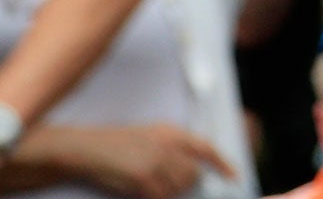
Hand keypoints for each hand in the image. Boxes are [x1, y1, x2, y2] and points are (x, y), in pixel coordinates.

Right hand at [60, 123, 236, 198]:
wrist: (89, 148)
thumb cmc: (117, 143)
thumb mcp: (150, 135)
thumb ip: (173, 147)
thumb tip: (192, 168)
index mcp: (171, 131)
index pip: (206, 147)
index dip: (223, 163)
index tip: (233, 176)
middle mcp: (167, 144)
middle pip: (193, 174)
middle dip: (187, 184)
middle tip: (170, 185)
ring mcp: (156, 161)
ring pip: (179, 188)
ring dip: (170, 193)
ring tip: (151, 185)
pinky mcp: (143, 178)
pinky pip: (161, 197)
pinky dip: (156, 198)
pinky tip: (142, 191)